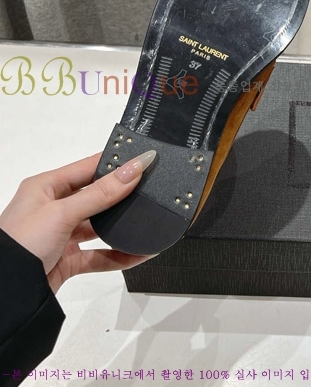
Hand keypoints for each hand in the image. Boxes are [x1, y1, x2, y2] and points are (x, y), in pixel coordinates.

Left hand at [0, 150, 155, 292]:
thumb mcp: (62, 213)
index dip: (115, 164)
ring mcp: (60, 235)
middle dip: (122, 197)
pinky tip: (137, 254)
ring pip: (99, 228)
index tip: (143, 161)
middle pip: (96, 197)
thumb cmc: (16, 247)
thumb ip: (101, 193)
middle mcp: (52, 208)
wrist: (3, 296)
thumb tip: (132, 170)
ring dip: (122, 229)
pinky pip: (99, 255)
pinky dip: (118, 255)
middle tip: (149, 192)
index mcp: (45, 187)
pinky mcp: (66, 259)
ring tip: (146, 223)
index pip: (88, 168)